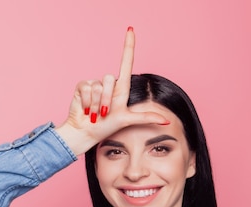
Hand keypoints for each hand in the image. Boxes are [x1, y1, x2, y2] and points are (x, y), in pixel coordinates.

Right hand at [55, 27, 168, 154]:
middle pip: (109, 78)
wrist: (87, 133)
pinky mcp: (82, 86)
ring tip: (95, 113)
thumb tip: (167, 122)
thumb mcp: (128, 120)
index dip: (128, 46)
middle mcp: (108, 83)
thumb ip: (146, 118)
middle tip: (105, 113)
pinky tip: (86, 109)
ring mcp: (95, 84)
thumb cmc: (107, 127)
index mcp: (121, 88)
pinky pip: (86, 88)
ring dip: (96, 104)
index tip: (130, 29)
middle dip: (107, 100)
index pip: (126, 62)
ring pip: (98, 86)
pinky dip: (87, 102)